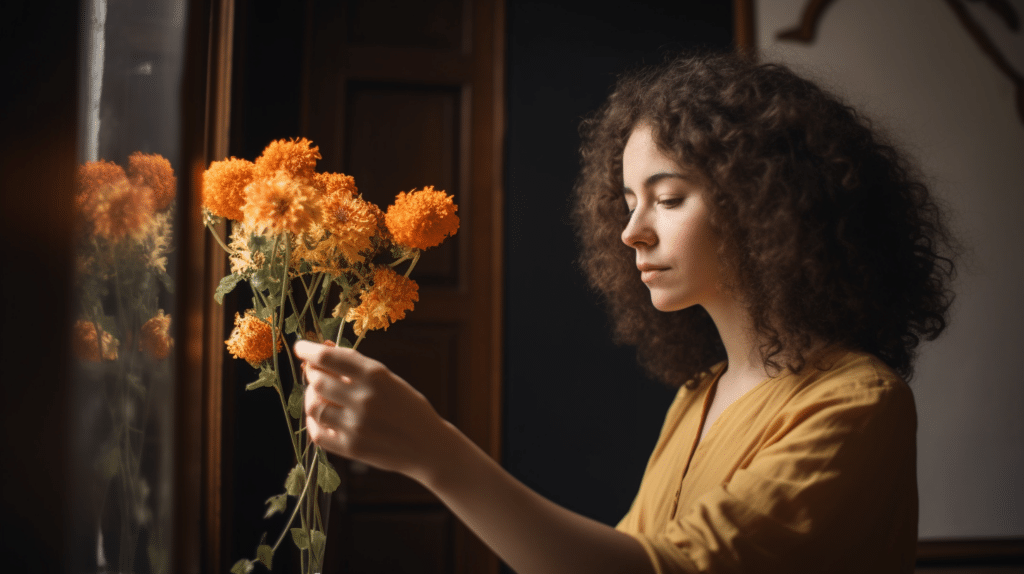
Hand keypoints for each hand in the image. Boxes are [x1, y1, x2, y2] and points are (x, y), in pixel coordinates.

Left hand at [294, 339, 445, 481]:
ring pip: (314, 407)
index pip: (327, 358)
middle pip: (317, 381)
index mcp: (376, 376)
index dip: (308, 350)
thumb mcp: (389, 380)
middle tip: (317, 375)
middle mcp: (364, 399)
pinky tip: (324, 418)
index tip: (300, 347)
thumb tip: (322, 351)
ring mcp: (356, 426)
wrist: (429, 446)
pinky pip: (317, 433)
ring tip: (322, 398)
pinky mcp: (351, 448)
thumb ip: (357, 367)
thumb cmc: (408, 408)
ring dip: (313, 399)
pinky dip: (315, 423)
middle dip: (312, 375)